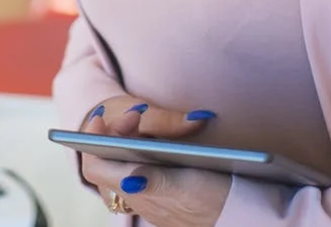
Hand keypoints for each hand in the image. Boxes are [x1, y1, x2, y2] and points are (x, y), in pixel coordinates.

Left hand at [80, 97, 229, 225]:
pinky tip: (158, 142)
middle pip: (107, 162)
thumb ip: (155, 180)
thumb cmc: (213, 201)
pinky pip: (140, 170)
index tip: (101, 117)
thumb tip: (127, 178)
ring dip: (129, 141)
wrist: (237, 218)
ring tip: (142, 122)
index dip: (92, 141)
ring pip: (123, 165)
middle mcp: (137, 196)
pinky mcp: (163, 194)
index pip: (95, 166)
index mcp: (137, 190)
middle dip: (116, 133)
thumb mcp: (187, 186)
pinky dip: (142, 152)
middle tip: (135, 113)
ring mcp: (149, 196)